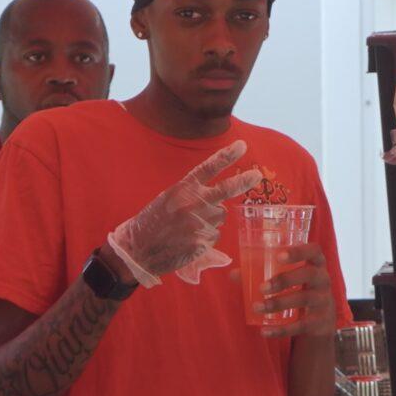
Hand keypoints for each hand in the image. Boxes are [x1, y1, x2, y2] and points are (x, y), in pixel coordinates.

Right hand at [106, 140, 263, 286]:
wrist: (137, 249)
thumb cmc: (152, 223)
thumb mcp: (168, 199)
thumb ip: (191, 195)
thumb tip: (219, 202)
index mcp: (183, 189)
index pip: (208, 168)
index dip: (227, 156)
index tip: (242, 146)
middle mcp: (193, 203)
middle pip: (225, 189)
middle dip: (244, 181)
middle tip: (257, 175)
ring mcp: (198, 223)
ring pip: (219, 217)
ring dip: (211, 220)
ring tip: (188, 227)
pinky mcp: (201, 242)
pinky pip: (213, 237)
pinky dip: (204, 239)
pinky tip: (188, 241)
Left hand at [261, 242, 337, 339]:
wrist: (322, 319)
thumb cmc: (300, 288)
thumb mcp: (289, 277)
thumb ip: (262, 273)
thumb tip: (233, 274)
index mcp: (316, 263)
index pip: (314, 250)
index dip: (298, 251)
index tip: (279, 256)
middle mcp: (323, 279)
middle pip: (309, 275)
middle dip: (285, 280)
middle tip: (262, 287)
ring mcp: (324, 301)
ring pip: (303, 300)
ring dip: (279, 303)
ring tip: (258, 307)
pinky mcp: (320, 321)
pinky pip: (301, 325)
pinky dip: (281, 330)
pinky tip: (265, 331)